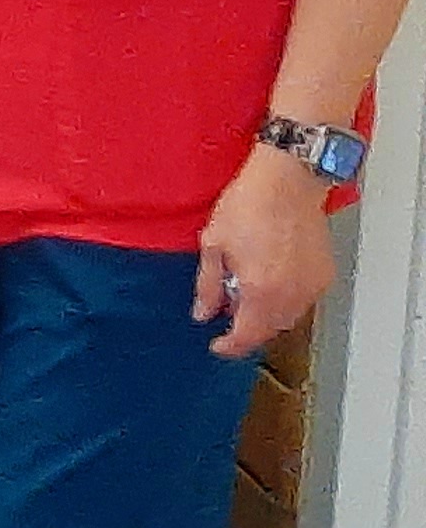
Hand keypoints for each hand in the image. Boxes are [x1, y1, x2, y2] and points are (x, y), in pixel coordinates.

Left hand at [195, 145, 335, 358]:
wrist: (288, 181)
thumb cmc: (249, 205)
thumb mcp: (214, 245)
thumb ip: (208, 286)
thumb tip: (203, 312)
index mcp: (261, 292)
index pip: (247, 337)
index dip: (229, 346)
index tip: (217, 345)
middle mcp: (292, 295)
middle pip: (270, 331)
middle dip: (248, 328)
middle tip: (227, 310)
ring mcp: (313, 286)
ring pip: (289, 318)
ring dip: (267, 314)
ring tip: (247, 288)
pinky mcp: (325, 274)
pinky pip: (304, 300)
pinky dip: (286, 299)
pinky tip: (270, 278)